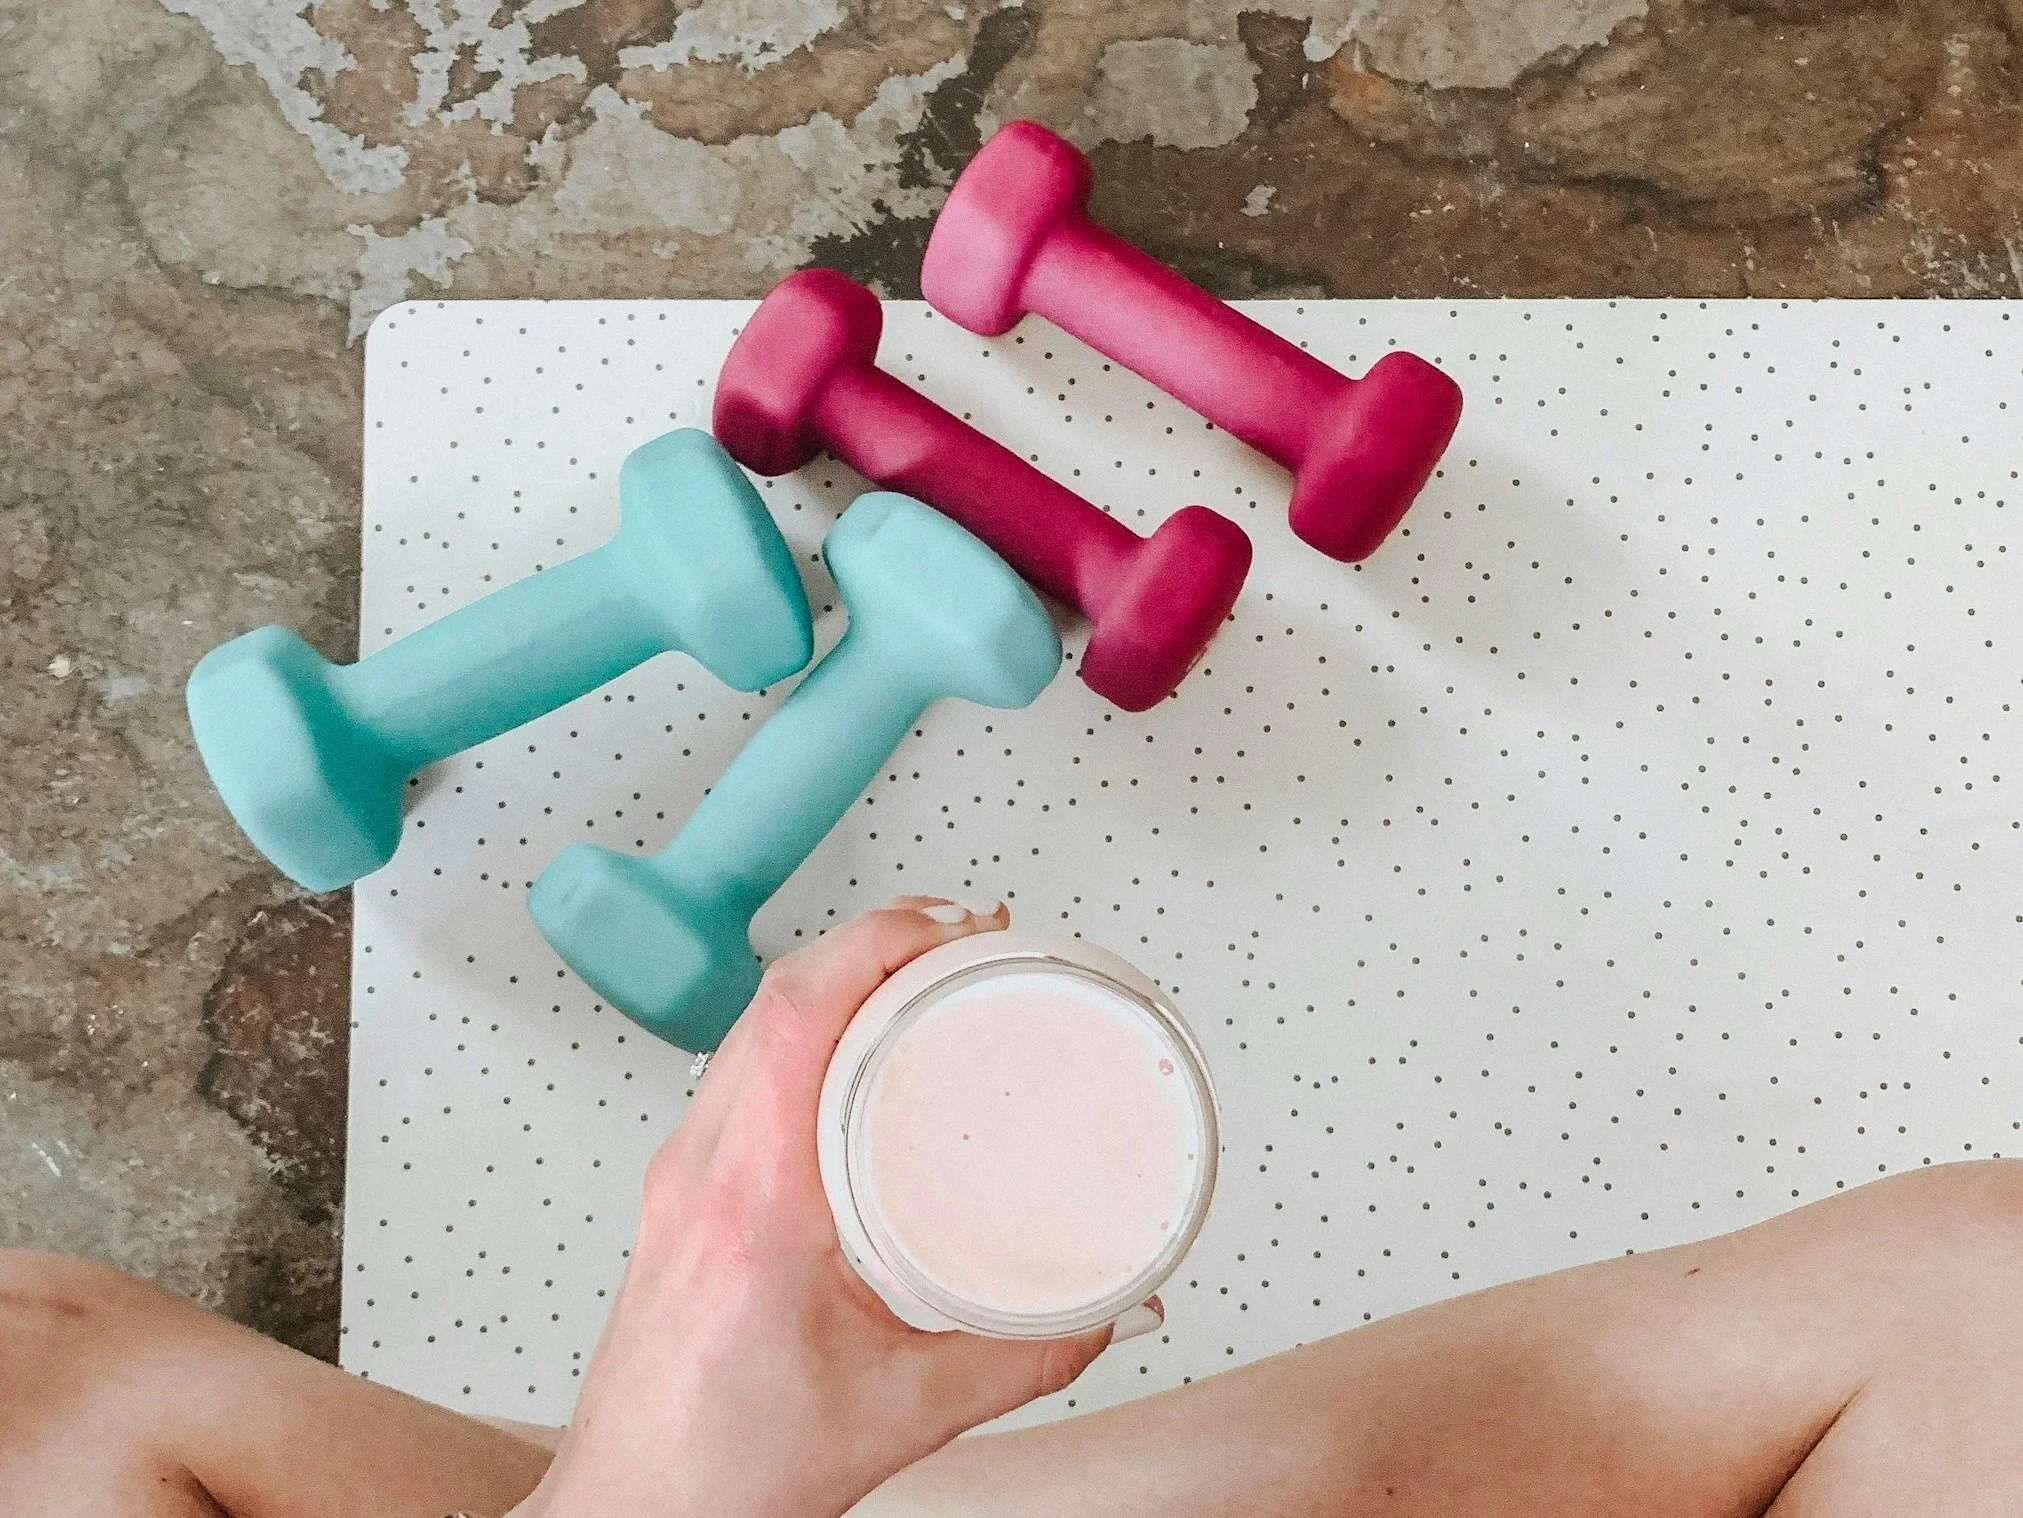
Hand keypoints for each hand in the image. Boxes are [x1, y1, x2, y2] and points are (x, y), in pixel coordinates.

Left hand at [510, 898, 1139, 1517]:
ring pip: (749, 1023)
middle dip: (875, 939)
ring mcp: (681, 1172)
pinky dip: (804, 1024)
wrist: (636, 1511)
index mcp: (751, 1204)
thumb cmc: (723, 1471)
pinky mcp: (681, 1188)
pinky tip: (853, 1040)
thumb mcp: (904, 1415)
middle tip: (961, 937)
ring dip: (835, 974)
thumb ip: (1025, 1357)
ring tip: (918, 967)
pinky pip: (740, 1065)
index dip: (878, 942)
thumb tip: (1111, 1310)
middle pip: (775, 997)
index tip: (953, 929)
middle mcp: (701, 1170)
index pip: (798, 1016)